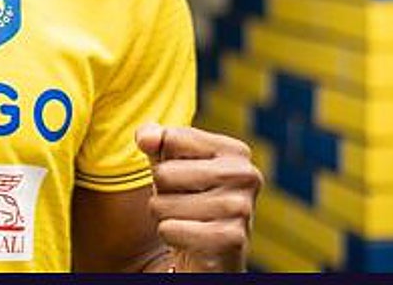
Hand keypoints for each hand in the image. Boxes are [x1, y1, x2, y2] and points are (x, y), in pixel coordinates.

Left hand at [135, 122, 262, 272]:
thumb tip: (146, 137)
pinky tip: (189, 241)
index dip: (164, 160)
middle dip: (161, 192)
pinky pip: (170, 230)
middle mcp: (246, 175)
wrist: (207, 255)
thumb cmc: (187, 199)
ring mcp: (242, 208)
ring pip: (162, 204)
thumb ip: (152, 138)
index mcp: (235, 151)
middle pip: (163, 173)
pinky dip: (170, 236)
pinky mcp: (231, 240)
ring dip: (165, 217)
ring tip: (188, 222)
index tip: (184, 177)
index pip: (170, 139)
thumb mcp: (167, 162)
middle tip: (184, 204)